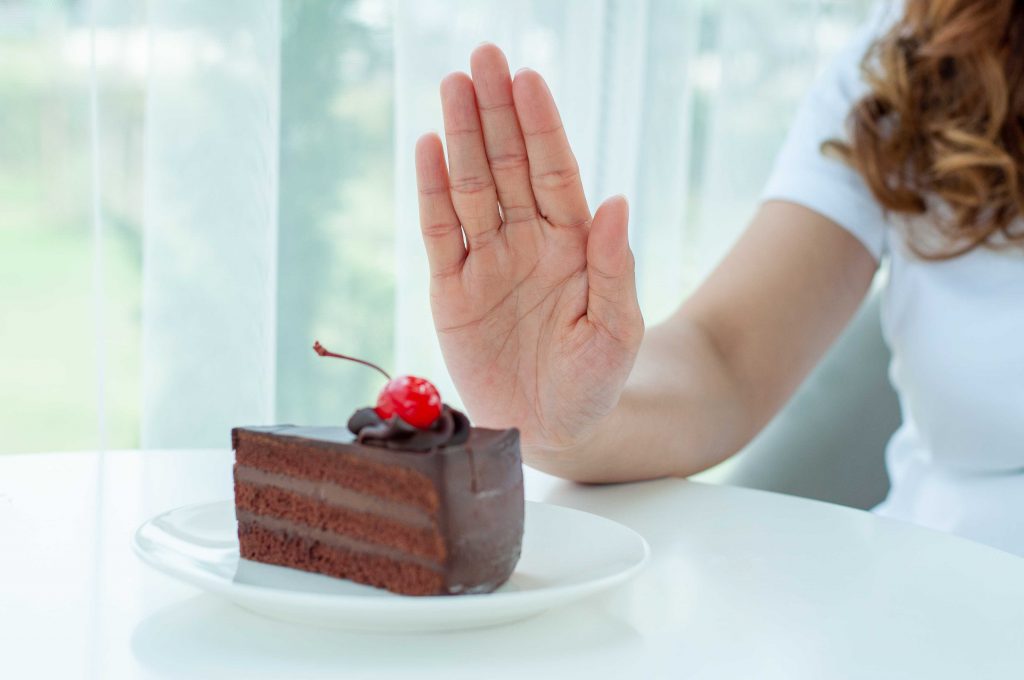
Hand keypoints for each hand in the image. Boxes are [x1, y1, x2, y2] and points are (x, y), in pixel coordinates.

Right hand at [415, 44, 643, 453]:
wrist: (550, 429)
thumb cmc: (593, 381)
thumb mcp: (616, 330)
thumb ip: (614, 267)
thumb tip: (616, 199)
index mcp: (572, 243)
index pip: (554, 172)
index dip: (542, 126)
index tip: (528, 79)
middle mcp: (527, 240)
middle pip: (508, 165)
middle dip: (497, 112)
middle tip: (483, 57)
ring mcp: (487, 261)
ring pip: (471, 187)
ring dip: (462, 137)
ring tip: (452, 85)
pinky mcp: (452, 290)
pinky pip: (439, 233)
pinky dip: (432, 192)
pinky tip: (428, 147)